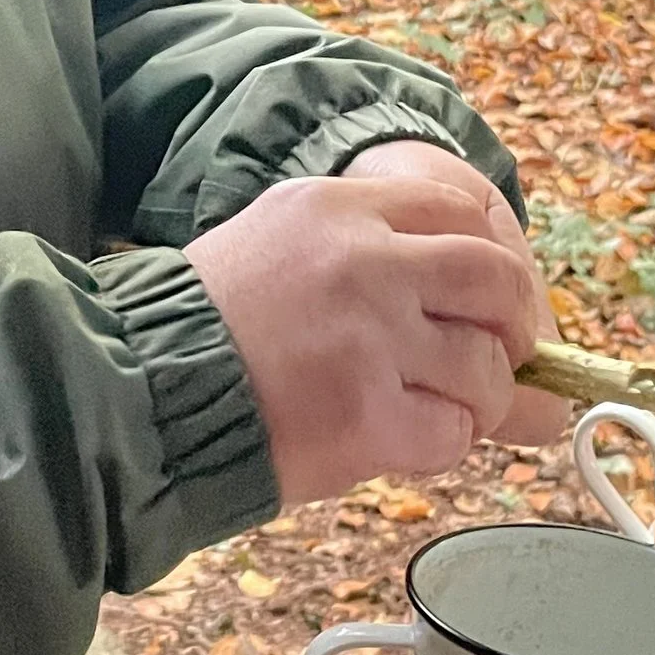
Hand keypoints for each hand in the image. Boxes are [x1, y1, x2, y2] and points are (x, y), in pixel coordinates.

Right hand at [184, 141, 568, 511]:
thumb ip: (367, 244)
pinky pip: (453, 433)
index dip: (490, 264)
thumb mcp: (280, 237)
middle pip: (497, 282)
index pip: (461, 212)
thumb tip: (462, 290)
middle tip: (496, 362)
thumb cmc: (207, 323)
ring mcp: (371, 340)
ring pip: (487, 368)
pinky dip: (439, 446)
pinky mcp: (368, 417)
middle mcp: (366, 262)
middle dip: (511, 331)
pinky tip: (398, 441)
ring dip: (475, 400)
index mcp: (340, 208)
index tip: (488, 302)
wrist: (143, 389)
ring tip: (433, 411)